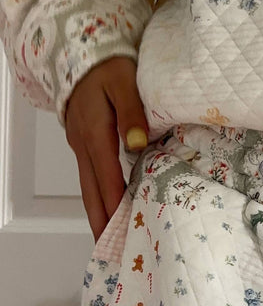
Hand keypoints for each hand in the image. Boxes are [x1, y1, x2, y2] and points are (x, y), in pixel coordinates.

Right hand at [64, 56, 147, 240]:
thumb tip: (138, 145)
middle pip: (91, 191)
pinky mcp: (84, 142)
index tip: (121, 232)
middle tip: (110, 251)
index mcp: (96, 134)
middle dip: (101, 221)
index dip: (114, 206)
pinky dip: (99, 195)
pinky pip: (91, 175)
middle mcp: (84, 145)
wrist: (81, 54)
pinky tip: (109, 206)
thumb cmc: (107, 67)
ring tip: (109, 239)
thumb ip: (133, 114)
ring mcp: (81, 145)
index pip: (107, 179)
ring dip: (98, 212)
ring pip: (89, 186)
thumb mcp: (123, 83)